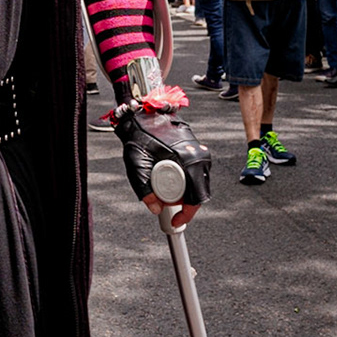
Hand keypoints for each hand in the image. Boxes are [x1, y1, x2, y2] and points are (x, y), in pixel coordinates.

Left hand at [113, 107, 209, 229]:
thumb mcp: (136, 166)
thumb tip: (155, 209)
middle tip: (168, 208)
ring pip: (200, 182)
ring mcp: (200, 150)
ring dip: (187, 193)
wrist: (142, 116)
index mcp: (189, 161)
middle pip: (200, 192)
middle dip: (186, 205)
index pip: (197, 197)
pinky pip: (197, 171)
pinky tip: (173, 182)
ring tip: (168, 195)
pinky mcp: (196, 148)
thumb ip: (145, 191)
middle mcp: (199, 156)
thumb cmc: (139, 138)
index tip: (177, 221)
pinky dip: (187, 181)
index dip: (188, 213)